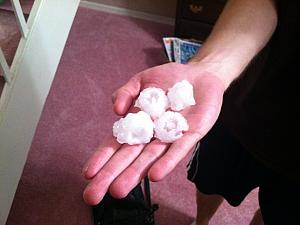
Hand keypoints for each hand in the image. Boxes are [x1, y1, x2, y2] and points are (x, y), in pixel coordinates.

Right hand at [82, 62, 224, 204]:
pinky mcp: (190, 135)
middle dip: (111, 175)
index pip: (117, 143)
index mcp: (137, 123)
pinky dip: (166, 162)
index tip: (88, 173)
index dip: (102, 158)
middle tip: (92, 195)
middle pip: (129, 157)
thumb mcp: (142, 80)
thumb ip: (126, 92)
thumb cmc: (169, 78)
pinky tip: (154, 175)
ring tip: (118, 190)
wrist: (199, 75)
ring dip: (134, 174)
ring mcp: (170, 136)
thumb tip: (116, 110)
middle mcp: (151, 135)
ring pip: (150, 158)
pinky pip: (178, 150)